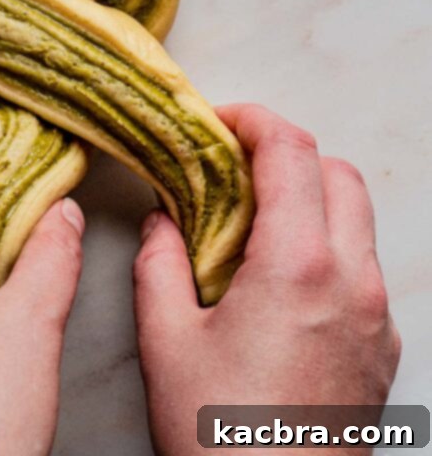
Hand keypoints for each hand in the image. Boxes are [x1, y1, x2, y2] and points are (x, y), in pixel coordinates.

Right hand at [133, 104, 400, 455]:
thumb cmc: (219, 439)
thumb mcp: (167, 342)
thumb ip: (159, 262)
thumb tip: (164, 220)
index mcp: (299, 266)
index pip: (292, 150)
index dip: (254, 118)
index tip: (220, 121)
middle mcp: (353, 280)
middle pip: (338, 171)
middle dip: (288, 154)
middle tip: (236, 168)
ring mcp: (376, 315)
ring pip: (359, 217)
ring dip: (312, 199)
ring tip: (256, 224)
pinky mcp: (383, 346)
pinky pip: (365, 266)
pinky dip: (330, 246)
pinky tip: (283, 282)